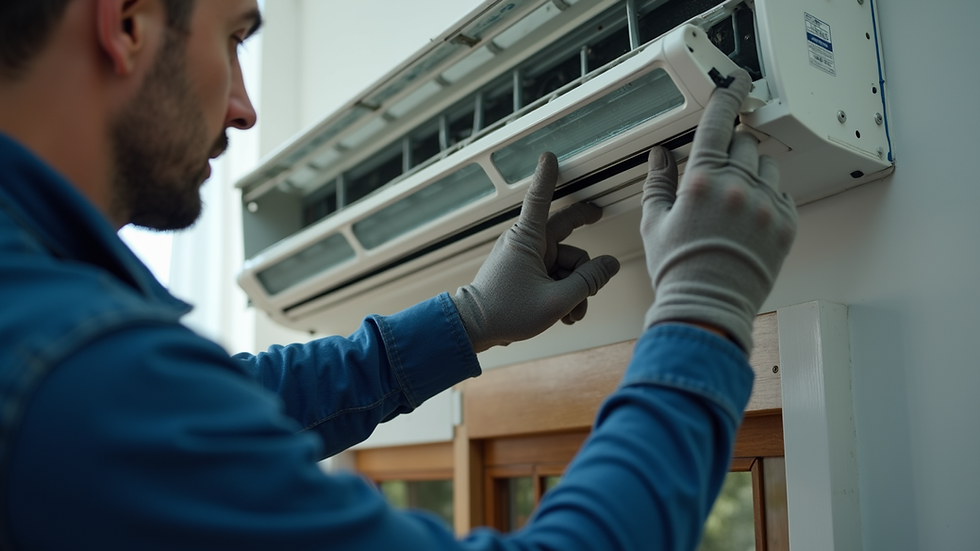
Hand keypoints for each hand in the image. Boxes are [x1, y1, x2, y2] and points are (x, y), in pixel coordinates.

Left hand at [452, 153, 620, 352]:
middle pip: (567, 235)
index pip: (540, 198)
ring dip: (576, 287)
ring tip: (572, 313)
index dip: (548, 176)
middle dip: (585, 259)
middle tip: (601, 233)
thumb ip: (589, 281)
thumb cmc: (505, 312)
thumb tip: (609, 265)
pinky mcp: (525, 274)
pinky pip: (554, 276)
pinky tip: (565, 314)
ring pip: (565, 263)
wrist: (475, 329)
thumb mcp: (557, 300)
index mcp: (528, 239)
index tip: (550, 156)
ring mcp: (525, 259)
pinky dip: (564, 293)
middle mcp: (526, 244)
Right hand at [640, 69, 797, 351]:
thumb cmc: (679, 270)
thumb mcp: (654, 223)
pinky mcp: (786, 225)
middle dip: (730, 149)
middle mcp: (738, 188)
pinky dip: (768, 196)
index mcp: (703, 182)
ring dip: (753, 171)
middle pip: (743, 142)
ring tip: (735, 200)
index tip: (734, 83)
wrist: (708, 306)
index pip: (718, 123)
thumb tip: (661, 156)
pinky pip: (783, 193)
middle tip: (717, 175)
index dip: (727, 96)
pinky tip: (749, 218)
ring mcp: (766, 206)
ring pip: (767, 165)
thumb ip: (658, 183)